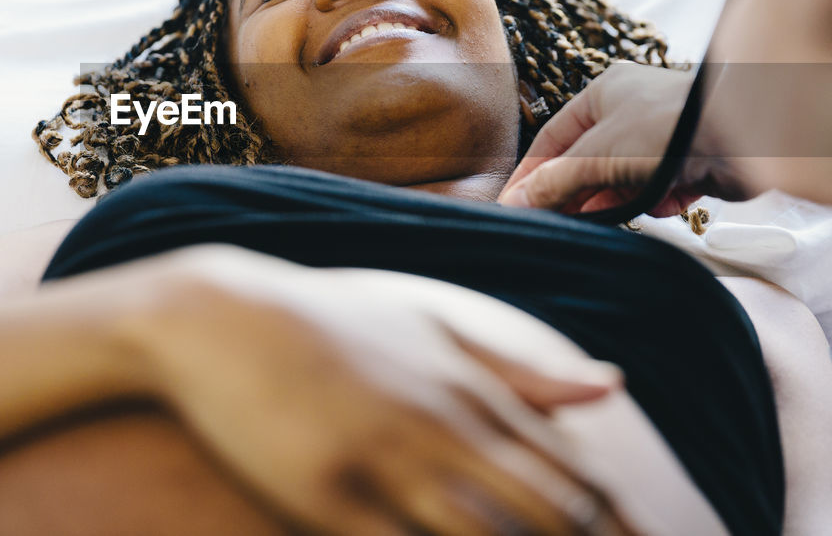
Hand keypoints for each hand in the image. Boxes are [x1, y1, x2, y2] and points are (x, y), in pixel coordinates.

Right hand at [133, 245, 636, 534]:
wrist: (217, 317)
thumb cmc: (329, 324)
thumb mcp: (429, 329)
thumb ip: (519, 370)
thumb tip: (613, 385)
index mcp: (468, 385)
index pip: (572, 471)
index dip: (613, 526)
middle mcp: (437, 421)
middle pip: (548, 512)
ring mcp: (382, 458)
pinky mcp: (324, 496)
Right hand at [499, 63, 744, 216]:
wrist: (748, 133)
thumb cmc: (669, 126)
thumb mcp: (597, 155)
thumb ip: (555, 182)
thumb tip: (516, 204)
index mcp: (603, 94)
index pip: (552, 139)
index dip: (532, 175)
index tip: (514, 206)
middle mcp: (631, 112)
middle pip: (586, 163)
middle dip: (577, 193)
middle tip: (559, 222)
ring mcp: (661, 138)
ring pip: (621, 181)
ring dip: (618, 200)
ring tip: (615, 214)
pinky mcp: (689, 164)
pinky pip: (656, 191)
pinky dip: (657, 201)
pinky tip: (665, 202)